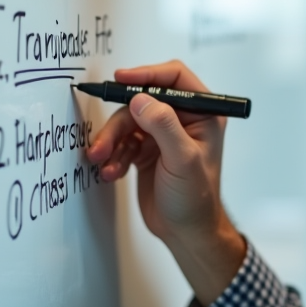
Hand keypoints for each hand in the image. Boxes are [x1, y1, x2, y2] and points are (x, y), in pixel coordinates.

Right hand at [86, 60, 245, 304]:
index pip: (175, 79)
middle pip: (142, 101)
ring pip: (128, 122)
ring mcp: (163, 134)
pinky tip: (112, 172)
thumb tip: (142, 99)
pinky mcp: (146, 149)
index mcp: (203, 113)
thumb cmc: (196, 199)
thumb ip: (164, 127)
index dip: (147, 74)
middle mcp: (183, 119)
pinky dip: (114, 155)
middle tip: (102, 142)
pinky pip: (122, 141)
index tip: (121, 79)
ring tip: (102, 162)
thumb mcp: (183, 160)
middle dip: (120, 121)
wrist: (185, 232)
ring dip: (112, 142)